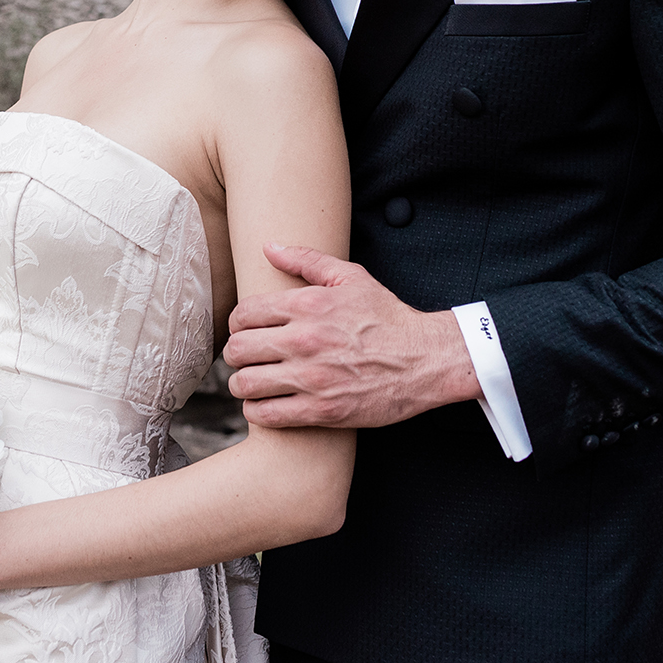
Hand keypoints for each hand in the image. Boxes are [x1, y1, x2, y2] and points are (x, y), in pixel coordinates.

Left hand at [223, 244, 479, 428]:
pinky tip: (265, 405)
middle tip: (245, 358)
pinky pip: (266, 415)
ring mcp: (312, 378)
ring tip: (251, 383)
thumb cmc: (389, 318)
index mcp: (308, 306)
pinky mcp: (322, 410)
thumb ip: (307, 259)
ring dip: (242, 384)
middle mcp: (304, 341)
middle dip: (236, 353)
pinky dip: (257, 411)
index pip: (243, 314)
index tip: (244, 331)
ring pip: (246, 384)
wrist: (426, 360)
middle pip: (238, 349)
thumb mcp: (352, 278)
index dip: (237, 324)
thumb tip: (270, 247)